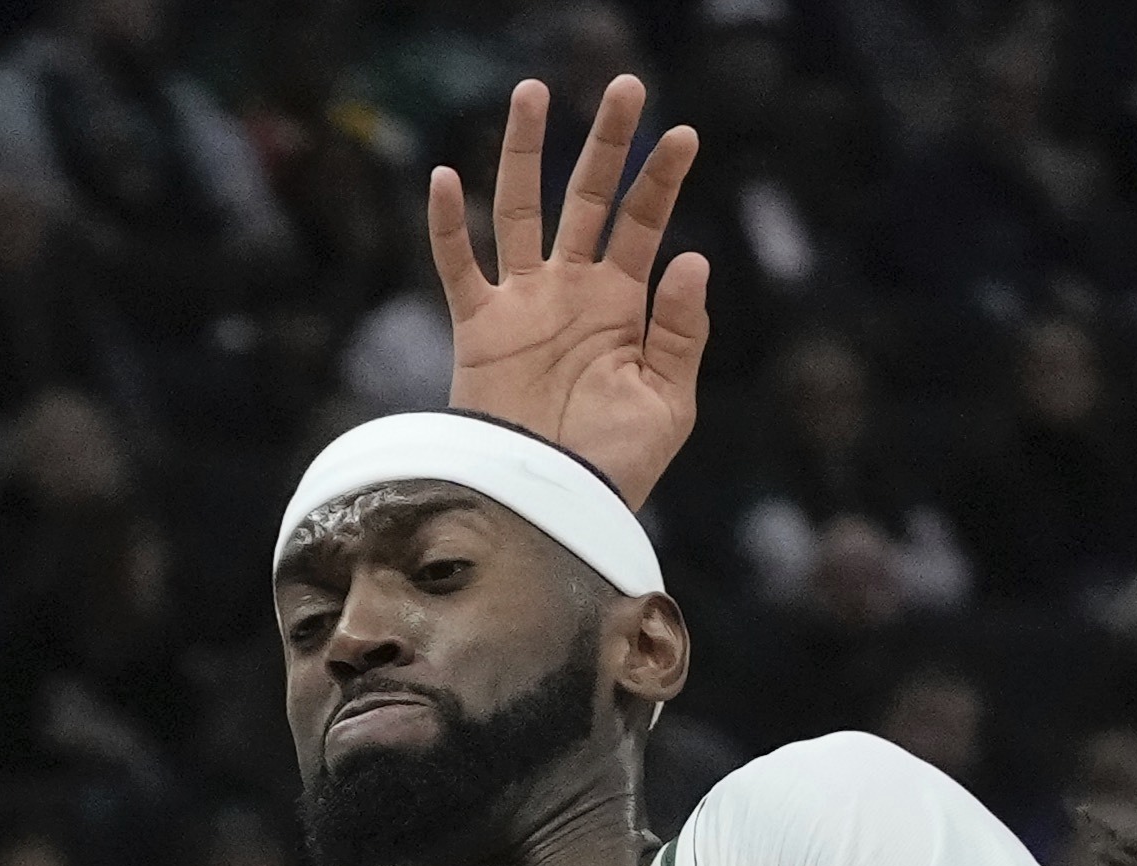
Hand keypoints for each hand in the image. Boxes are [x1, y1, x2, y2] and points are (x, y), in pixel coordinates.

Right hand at [436, 75, 708, 510]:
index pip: (644, 225)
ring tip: (535, 92)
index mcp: (622, 305)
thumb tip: (692, 258)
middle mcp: (572, 290)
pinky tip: (445, 177)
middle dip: (608, 142)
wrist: (554, 507)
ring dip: (524, 151)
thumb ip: (681, 333)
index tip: (685, 134)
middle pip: (587, 197)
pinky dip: (446, 223)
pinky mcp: (479, 326)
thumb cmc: (615, 466)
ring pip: (519, 207)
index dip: (662, 180)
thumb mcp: (668, 404)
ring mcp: (523, 302)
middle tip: (626, 86)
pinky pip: (457, 265)